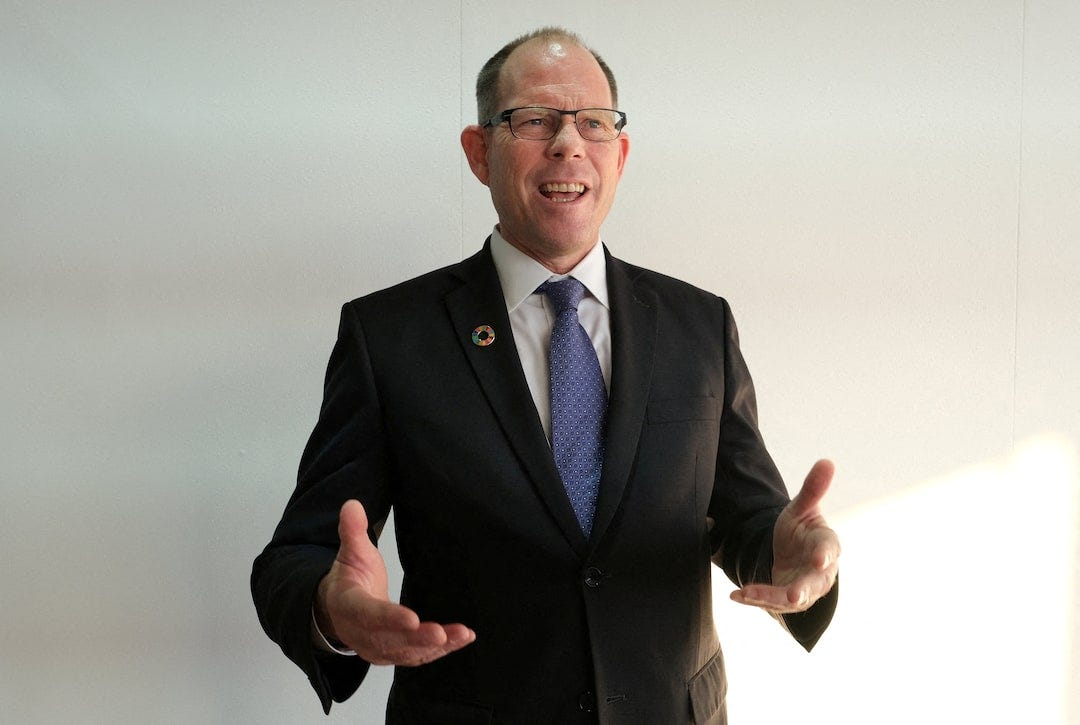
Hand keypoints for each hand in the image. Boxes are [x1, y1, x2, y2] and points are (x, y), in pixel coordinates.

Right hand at [314, 499, 475, 664]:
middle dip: (418, 639)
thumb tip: (352, 505)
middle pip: (391, 640)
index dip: (390, 618)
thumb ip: (353, 531)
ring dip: (436, 646)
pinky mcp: (395, 654)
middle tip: (442, 633)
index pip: (369, 614)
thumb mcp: (350, 552)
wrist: (339, 610)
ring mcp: (379, 648)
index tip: (412, 618)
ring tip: (461, 635)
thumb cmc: (351, 579)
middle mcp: (363, 634)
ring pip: (408, 652)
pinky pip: (419, 656)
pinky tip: (463, 639)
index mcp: (350, 606)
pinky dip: (441, 650)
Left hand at [730, 459, 839, 613]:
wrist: (792, 554)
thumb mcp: (801, 509)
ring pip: (790, 598)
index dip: (825, 555)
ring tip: (748, 593)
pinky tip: (735, 595)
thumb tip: (827, 461)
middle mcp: (820, 573)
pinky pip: (771, 603)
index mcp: (826, 546)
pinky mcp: (786, 601)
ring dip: (770, 598)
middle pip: (814, 583)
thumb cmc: (802, 530)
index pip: (829, 550)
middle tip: (793, 595)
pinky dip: (754, 599)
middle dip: (803, 590)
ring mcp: (804, 590)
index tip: (819, 559)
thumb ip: (812, 489)